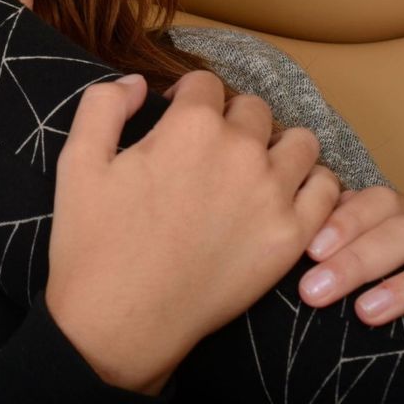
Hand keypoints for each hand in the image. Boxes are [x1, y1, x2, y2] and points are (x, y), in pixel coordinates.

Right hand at [45, 71, 340, 395]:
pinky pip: (326, 190)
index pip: (206, 83)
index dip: (187, 97)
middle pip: (253, 109)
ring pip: (299, 142)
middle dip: (230, 119)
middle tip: (208, 151)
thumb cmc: (94, 243)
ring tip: (251, 169)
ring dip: (276, 146)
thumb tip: (137, 81)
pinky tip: (282, 197)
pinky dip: (310, 186)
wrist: (121, 322)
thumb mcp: (77, 161)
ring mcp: (272, 195)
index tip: (175, 117)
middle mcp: (241, 152)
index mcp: (190, 127)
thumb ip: (103, 104)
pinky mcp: (291, 237)